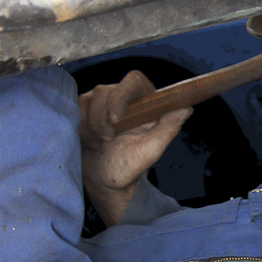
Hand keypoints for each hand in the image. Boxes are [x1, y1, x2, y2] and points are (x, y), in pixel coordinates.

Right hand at [78, 69, 191, 225]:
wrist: (103, 181)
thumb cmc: (128, 167)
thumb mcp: (149, 152)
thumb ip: (167, 130)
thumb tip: (186, 109)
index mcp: (145, 102)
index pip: (133, 80)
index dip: (121, 94)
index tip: (115, 118)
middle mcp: (123, 98)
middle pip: (105, 91)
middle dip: (102, 119)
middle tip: (107, 140)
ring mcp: (101, 102)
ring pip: (87, 100)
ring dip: (91, 127)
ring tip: (100, 143)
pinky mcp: (84, 110)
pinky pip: (74, 108)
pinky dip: (80, 128)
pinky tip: (89, 141)